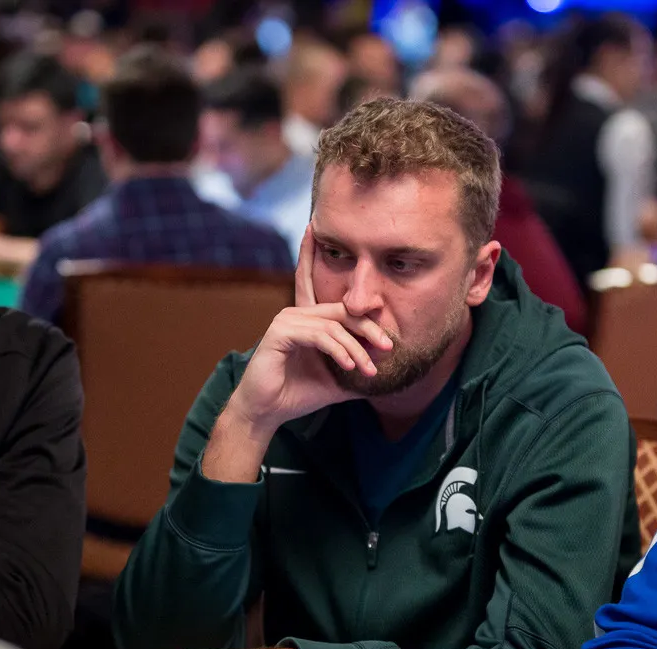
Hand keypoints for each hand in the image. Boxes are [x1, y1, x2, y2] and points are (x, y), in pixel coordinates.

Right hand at [224, 225, 392, 435]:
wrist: (267, 413)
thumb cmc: (298, 394)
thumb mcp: (337, 380)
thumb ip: (358, 366)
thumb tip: (386, 364)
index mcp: (306, 319)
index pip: (312, 281)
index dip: (310, 253)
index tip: (313, 227)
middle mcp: (295, 313)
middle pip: (341, 309)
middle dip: (368, 327)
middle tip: (389, 346)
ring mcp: (286, 320)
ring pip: (333, 325)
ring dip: (356, 348)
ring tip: (369, 371)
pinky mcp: (279, 334)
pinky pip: (319, 336)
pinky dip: (338, 350)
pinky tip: (350, 366)